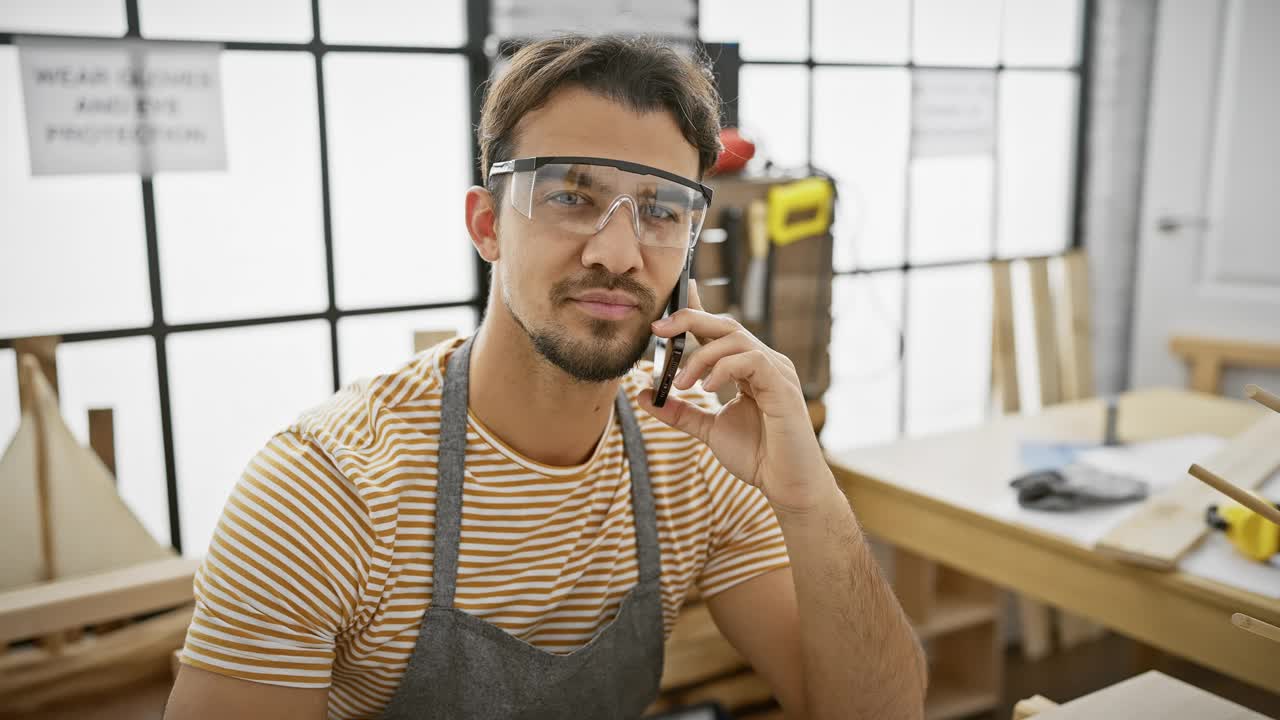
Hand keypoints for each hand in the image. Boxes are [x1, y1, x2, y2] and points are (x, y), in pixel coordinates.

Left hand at [639, 280, 834, 515]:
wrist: (786, 484)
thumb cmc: (757, 455)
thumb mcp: (708, 429)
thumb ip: (679, 411)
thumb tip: (643, 395)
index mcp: (749, 368)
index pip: (721, 330)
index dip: (698, 308)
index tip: (675, 294)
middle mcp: (764, 362)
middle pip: (726, 325)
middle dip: (690, 320)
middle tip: (659, 329)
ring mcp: (776, 371)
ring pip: (736, 339)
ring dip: (701, 357)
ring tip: (683, 384)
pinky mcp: (782, 385)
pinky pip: (752, 359)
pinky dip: (724, 369)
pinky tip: (707, 388)